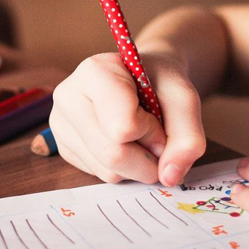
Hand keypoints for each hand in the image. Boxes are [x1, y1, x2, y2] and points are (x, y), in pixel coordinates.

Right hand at [49, 52, 204, 185]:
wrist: (142, 78)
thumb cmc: (159, 82)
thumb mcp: (184, 98)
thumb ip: (188, 136)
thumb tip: (169, 177)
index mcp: (93, 72)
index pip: (123, 126)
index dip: (152, 131)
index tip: (157, 116)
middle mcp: (68, 96)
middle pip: (112, 154)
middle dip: (147, 158)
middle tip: (157, 138)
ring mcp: (61, 124)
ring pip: (107, 170)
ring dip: (137, 165)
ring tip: (139, 136)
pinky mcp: (63, 147)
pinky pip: (99, 175)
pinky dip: (122, 168)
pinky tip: (123, 142)